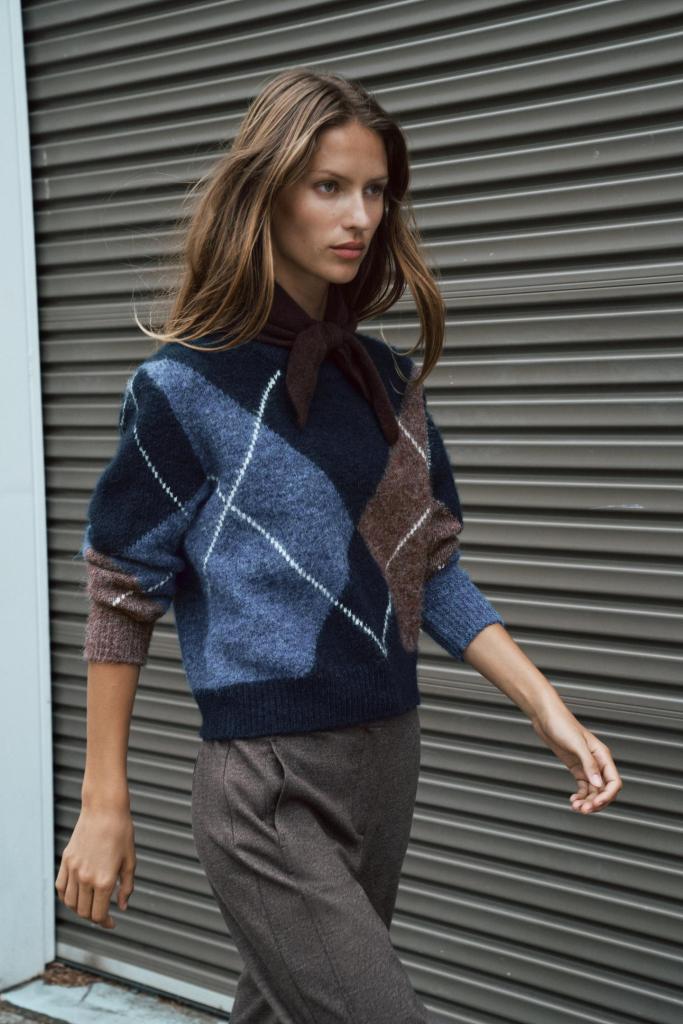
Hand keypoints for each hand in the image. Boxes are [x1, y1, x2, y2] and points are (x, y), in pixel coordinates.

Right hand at [55, 805, 135, 928]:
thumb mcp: (130, 861)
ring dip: (80, 910)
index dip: (106, 923)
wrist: (105, 810)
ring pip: (70, 903)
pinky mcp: (66, 861)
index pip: (99, 915)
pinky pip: (61, 887)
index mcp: (104, 881)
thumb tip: (122, 907)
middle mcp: (86, 879)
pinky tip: (76, 896)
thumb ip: (126, 887)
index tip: (112, 923)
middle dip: (94, 918)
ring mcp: (73, 870)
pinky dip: (66, 897)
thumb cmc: (122, 833)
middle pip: (84, 912)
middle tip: (103, 915)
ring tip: (90, 906)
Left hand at [530, 702, 622, 813]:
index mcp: (602, 756)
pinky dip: (580, 796)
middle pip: (604, 790)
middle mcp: (597, 763)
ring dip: (587, 801)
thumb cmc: (562, 725)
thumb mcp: (577, 744)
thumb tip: (598, 785)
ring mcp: (586, 766)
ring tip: (576, 807)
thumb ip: (589, 764)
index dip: (607, 796)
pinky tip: (573, 801)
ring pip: (593, 791)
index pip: (614, 782)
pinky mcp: (576, 767)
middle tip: (583, 810)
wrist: (546, 717)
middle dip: (596, 802)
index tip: (595, 804)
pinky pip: (583, 787)